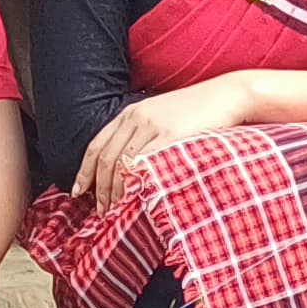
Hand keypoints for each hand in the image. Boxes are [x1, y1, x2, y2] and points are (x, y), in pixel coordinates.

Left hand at [73, 77, 251, 208]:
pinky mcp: (170, 135)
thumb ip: (145, 133)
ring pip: (121, 164)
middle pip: (106, 158)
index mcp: (131, 113)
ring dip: (115, 192)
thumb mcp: (164, 115)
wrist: (228, 95)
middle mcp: (136, 118)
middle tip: (100, 211)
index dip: (84, 171)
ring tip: (115, 212)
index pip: (97, 144)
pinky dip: (135, 184)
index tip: (78, 191)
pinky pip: (145, 164)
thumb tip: (130, 164)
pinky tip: (134, 199)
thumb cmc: (200, 110)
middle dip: (99, 189)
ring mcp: (153, 126)